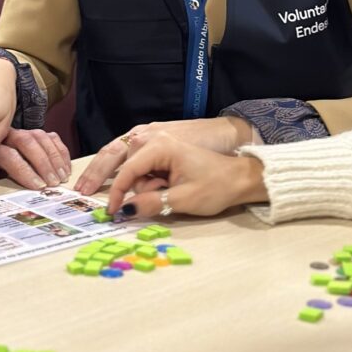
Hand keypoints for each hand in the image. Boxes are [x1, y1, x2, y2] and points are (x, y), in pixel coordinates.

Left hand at [0, 127, 71, 188]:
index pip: (8, 155)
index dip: (24, 171)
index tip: (38, 186)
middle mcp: (7, 136)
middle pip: (27, 142)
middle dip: (43, 163)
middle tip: (53, 182)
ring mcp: (23, 131)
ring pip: (40, 137)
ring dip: (54, 158)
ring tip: (62, 177)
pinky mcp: (36, 133)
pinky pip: (51, 137)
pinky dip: (60, 151)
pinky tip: (65, 167)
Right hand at [105, 133, 268, 217]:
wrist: (239, 178)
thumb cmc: (215, 186)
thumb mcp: (183, 200)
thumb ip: (151, 203)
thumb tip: (126, 210)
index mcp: (160, 146)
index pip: (128, 169)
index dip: (118, 192)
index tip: (112, 212)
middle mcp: (156, 139)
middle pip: (130, 168)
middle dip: (140, 188)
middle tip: (163, 196)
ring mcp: (160, 143)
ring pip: (137, 169)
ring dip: (147, 185)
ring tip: (170, 191)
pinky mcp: (164, 151)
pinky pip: (146, 168)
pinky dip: (152, 181)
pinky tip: (168, 186)